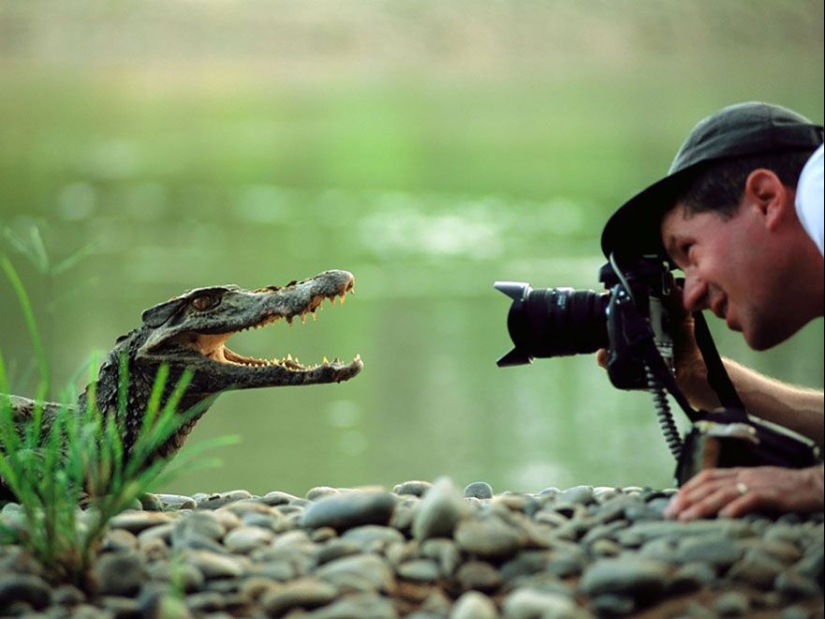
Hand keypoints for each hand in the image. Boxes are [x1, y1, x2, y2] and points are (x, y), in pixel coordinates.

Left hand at [664, 465, 824, 519]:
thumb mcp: (756, 486)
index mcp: (739, 474)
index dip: (686, 488)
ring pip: (723, 493)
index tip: (671, 503)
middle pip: (708, 485)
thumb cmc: (786, 489)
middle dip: (686, 499)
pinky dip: (735, 507)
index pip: (706, 477)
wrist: (816, 485)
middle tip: (669, 514)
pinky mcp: (773, 495)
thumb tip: (714, 506)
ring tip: (686, 518)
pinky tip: (723, 517)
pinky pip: (751, 500)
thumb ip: (736, 492)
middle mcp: (744, 476)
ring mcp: (758, 484)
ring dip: (702, 506)